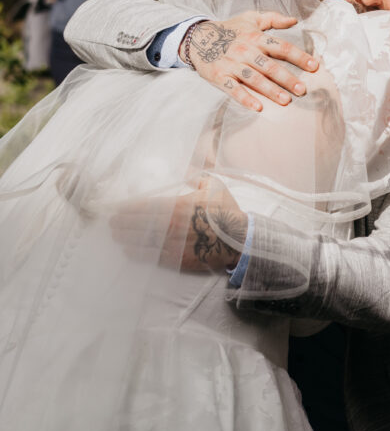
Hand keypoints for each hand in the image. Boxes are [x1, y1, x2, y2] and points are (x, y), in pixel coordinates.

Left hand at [111, 179, 247, 272]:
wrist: (239, 240)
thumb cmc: (226, 212)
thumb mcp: (214, 186)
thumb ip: (197, 176)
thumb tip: (185, 170)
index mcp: (177, 206)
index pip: (144, 206)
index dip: (127, 207)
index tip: (116, 207)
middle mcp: (170, 225)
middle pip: (138, 224)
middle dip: (121, 223)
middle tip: (110, 222)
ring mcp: (172, 244)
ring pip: (141, 241)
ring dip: (125, 238)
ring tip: (115, 235)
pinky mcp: (176, 259)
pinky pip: (151, 256)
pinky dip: (137, 253)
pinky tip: (128, 250)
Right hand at [181, 13, 318, 110]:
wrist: (197, 37)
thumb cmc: (230, 29)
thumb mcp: (250, 18)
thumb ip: (273, 18)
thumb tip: (294, 20)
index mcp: (256, 37)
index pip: (281, 47)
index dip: (298, 56)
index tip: (314, 66)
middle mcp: (245, 50)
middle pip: (269, 66)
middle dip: (287, 78)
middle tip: (302, 90)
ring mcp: (232, 64)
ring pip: (254, 78)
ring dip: (270, 90)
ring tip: (285, 101)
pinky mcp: (219, 76)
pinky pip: (233, 89)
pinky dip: (245, 98)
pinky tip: (258, 107)